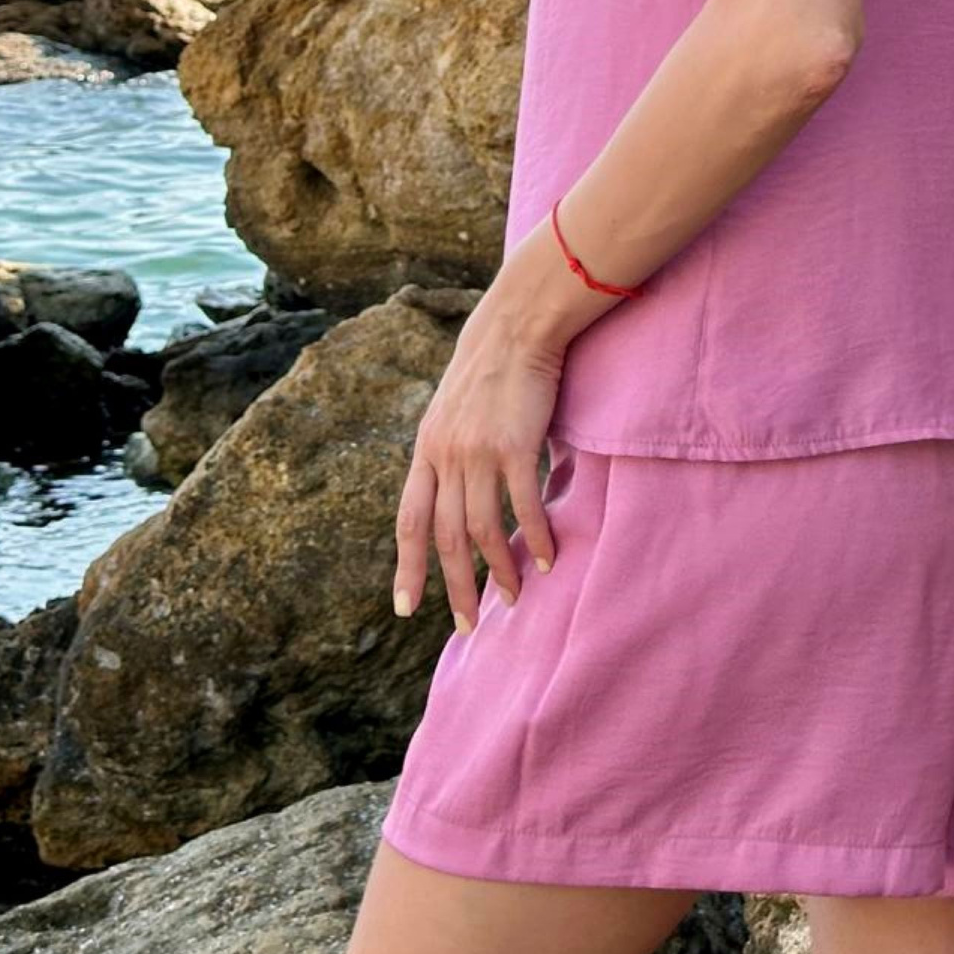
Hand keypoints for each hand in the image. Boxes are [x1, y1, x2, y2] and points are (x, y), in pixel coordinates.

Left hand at [391, 292, 573, 633]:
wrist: (516, 327)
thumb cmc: (490, 370)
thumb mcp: (451, 413)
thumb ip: (448, 454)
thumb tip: (453, 498)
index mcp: (427, 450)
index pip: (409, 520)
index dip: (407, 567)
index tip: (406, 608)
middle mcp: (447, 456)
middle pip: (445, 537)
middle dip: (454, 586)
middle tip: (466, 626)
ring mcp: (480, 452)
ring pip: (483, 529)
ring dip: (499, 570)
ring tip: (513, 597)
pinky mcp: (516, 445)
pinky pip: (523, 505)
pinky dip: (536, 536)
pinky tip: (547, 557)